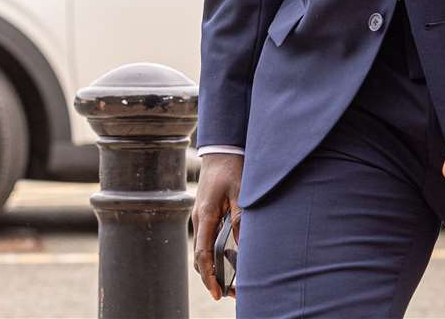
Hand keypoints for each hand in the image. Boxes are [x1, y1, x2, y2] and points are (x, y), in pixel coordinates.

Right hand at [192, 153, 242, 299]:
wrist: (221, 150)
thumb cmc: (231, 168)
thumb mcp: (241, 191)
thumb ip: (242, 217)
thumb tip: (244, 245)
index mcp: (206, 215)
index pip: (203, 254)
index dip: (209, 276)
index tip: (217, 293)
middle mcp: (200, 219)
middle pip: (200, 257)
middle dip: (211, 278)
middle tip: (228, 293)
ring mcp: (201, 217)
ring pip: (202, 251)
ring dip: (213, 267)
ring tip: (230, 282)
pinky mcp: (206, 214)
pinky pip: (206, 240)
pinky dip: (214, 255)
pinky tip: (229, 259)